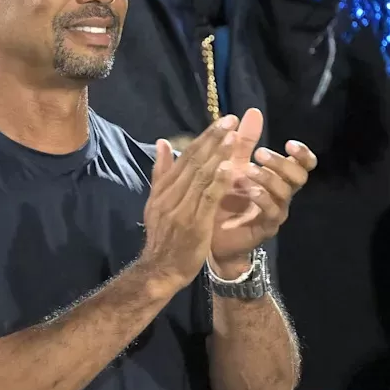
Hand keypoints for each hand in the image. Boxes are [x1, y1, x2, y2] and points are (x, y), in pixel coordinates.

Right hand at [140, 115, 239, 288]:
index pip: (184, 157)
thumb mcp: (156, 202)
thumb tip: (161, 143)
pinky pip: (206, 199)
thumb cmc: (163, 236)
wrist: (160, 268)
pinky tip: (229, 168)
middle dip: (213, 140)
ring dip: (218, 155)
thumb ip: (160, 173)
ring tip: (234, 138)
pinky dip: (217, 182)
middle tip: (230, 121)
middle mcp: (170, 195)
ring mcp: (181, 208)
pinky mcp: (193, 223)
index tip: (221, 122)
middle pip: (193, 162)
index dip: (203, 138)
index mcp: (162, 188)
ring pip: (201, 176)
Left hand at [209, 109, 316, 275]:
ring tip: (248, 170)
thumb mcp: (232, 164)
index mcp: (277, 177)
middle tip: (261, 153)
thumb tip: (253, 111)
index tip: (290, 143)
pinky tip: (250, 190)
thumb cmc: (225, 197)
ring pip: (285, 193)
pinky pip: (272, 212)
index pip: (302, 164)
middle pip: (298, 176)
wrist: (209, 233)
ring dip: (268, 178)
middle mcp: (281, 193)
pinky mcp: (265, 227)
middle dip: (282, 163)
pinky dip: (262, 198)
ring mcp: (275, 211)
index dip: (302, 153)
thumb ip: (243, 141)